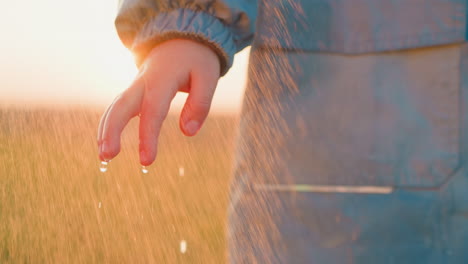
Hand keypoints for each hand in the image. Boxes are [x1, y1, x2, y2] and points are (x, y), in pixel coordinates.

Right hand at [97, 39, 220, 164]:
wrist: (182, 36)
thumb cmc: (197, 59)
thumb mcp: (208, 76)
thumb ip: (200, 104)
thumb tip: (187, 133)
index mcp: (163, 78)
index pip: (152, 110)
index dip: (147, 136)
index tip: (146, 161)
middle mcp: (143, 81)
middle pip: (121, 105)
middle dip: (111, 131)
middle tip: (107, 156)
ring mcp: (136, 84)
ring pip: (115, 105)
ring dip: (106, 129)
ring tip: (104, 157)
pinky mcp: (135, 89)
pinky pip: (118, 106)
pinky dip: (109, 123)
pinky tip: (106, 143)